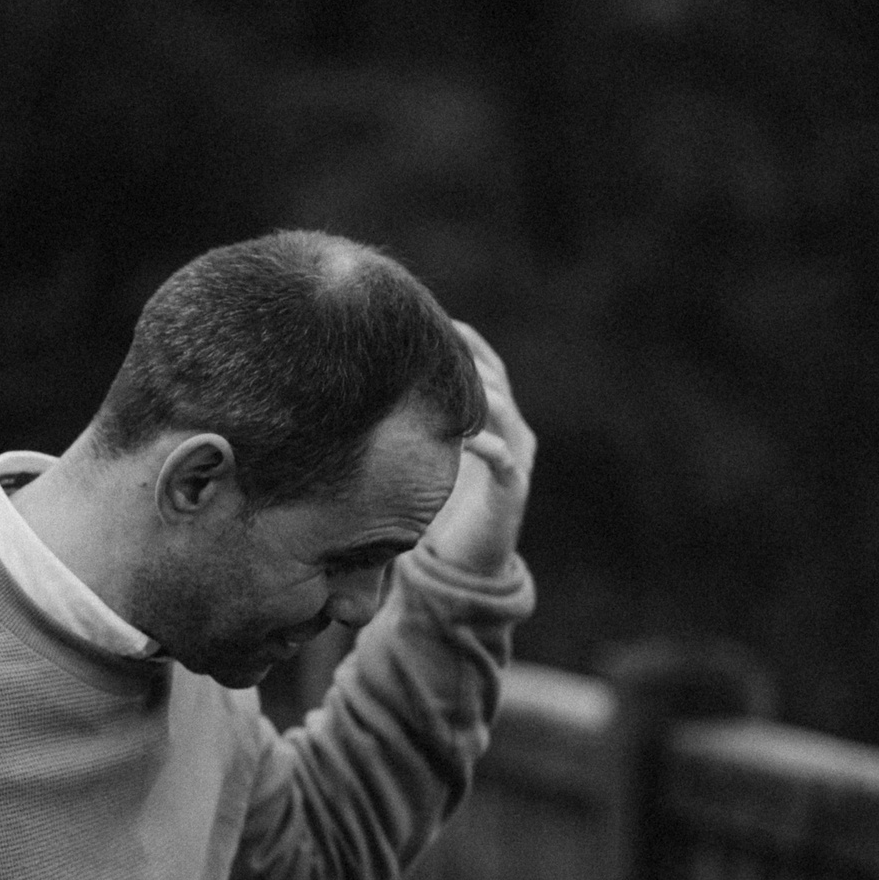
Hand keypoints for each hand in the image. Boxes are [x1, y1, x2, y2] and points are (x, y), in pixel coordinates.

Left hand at [422, 321, 538, 576]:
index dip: (464, 340)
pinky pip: (501, 458)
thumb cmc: (437, 505)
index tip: (432, 316)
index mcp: (492, 416)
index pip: (483, 365)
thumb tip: (362, 393)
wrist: (464, 563)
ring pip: (503, 410)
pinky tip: (464, 436)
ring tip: (453, 374)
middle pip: (496, 378)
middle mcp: (510, 428)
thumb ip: (410, 425)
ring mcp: (516, 455)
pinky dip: (483, 444)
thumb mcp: (423, 456)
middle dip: (470, 355)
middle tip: (442, 333)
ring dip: (479, 392)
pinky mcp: (512, 487)